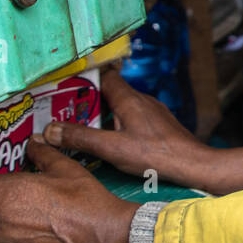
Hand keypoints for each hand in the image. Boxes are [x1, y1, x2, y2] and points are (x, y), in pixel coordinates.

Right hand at [38, 67, 242, 194]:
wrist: (192, 165)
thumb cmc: (155, 156)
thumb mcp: (111, 148)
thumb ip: (80, 138)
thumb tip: (49, 130)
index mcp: (129, 99)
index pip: (104, 76)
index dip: (85, 79)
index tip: (65, 88)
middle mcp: (142, 100)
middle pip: (110, 92)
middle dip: (89, 102)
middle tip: (67, 115)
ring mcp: (152, 112)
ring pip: (122, 107)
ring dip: (104, 116)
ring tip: (84, 131)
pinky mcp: (159, 126)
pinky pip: (133, 119)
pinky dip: (118, 125)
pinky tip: (112, 143)